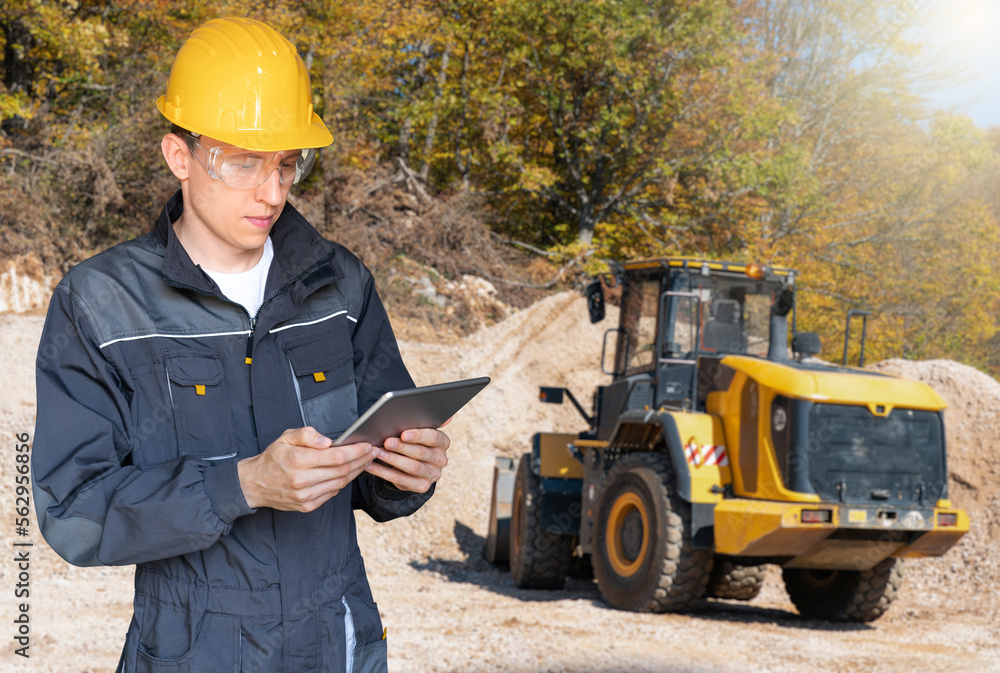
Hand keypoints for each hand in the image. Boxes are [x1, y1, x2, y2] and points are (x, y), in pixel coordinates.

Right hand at [237, 426, 374, 511]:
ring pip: (340, 483)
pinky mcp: (307, 506)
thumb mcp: (285, 437)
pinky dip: (342, 483)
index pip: (336, 456)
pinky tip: (348, 473)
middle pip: (343, 471)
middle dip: (361, 460)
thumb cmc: (272, 458)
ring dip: (355, 472)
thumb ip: (307, 434)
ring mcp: (306, 496)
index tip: (367, 445)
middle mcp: (303, 480)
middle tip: (373, 452)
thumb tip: (327, 441)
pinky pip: (332, 493)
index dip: (356, 451)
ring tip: (364, 461)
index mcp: (298, 460)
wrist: (255, 484)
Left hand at [364, 427, 450, 493]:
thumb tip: (445, 417)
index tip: (403, 434)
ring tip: (377, 453)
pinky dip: (383, 472)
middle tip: (386, 442)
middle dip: (402, 447)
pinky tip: (371, 465)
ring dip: (392, 459)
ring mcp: (433, 474)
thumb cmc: (414, 441)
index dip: (418, 436)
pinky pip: (400, 480)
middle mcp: (441, 459)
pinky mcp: (422, 486)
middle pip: (421, 453)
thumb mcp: (419, 431)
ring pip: (412, 467)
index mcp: (443, 442)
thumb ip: (424, 422)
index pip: (433, 438)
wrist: (413, 464)